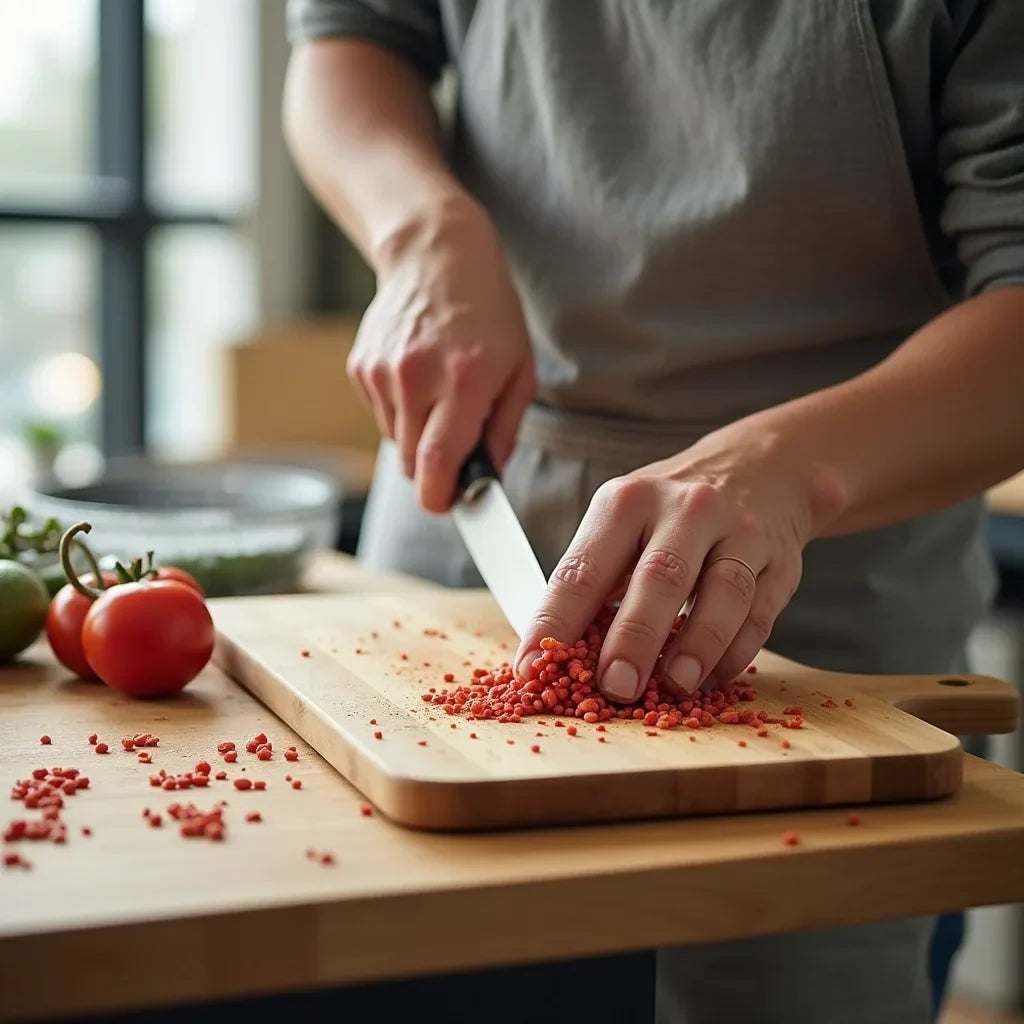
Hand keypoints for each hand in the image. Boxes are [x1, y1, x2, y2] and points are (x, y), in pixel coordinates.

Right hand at [347, 198, 534, 512]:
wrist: (435, 255)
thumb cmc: (489, 314)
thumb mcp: (519, 370)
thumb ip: (504, 431)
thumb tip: (486, 480)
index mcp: (464, 380)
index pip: (437, 464)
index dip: (441, 498)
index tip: (449, 505)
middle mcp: (417, 377)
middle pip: (411, 464)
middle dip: (434, 470)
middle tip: (456, 445)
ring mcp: (382, 371)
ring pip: (394, 442)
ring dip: (417, 436)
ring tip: (439, 394)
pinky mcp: (361, 367)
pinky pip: (380, 416)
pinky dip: (400, 411)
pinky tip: (417, 376)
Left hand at [515, 422, 845, 700]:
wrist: (764, 467)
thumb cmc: (671, 511)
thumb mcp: (624, 519)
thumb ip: (595, 578)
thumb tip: (554, 653)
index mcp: (627, 501)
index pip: (583, 568)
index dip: (556, 623)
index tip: (533, 670)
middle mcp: (685, 509)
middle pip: (659, 576)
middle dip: (634, 637)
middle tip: (615, 687)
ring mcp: (738, 531)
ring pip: (722, 592)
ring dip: (698, 645)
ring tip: (675, 687)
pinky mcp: (780, 560)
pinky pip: (759, 612)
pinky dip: (735, 651)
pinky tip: (711, 679)